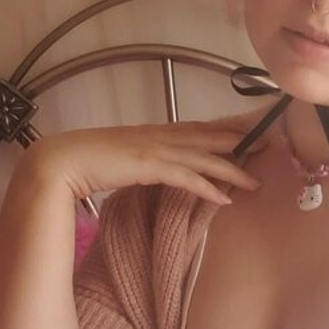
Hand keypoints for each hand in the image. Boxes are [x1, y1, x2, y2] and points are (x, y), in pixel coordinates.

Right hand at [22, 118, 260, 204]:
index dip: (225, 130)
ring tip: (255, 181)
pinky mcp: (148, 166)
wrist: (59, 161)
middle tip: (269, 145)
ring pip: (203, 157)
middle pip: (209, 137)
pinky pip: (186, 177)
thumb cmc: (87, 161)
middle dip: (240, 141)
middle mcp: (159, 135)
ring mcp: (154, 149)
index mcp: (154, 132)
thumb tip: (157, 169)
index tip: (249, 131)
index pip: (197, 128)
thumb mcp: (123, 158)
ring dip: (232, 170)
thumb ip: (144, 161)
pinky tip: (225, 200)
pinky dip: (207, 188)